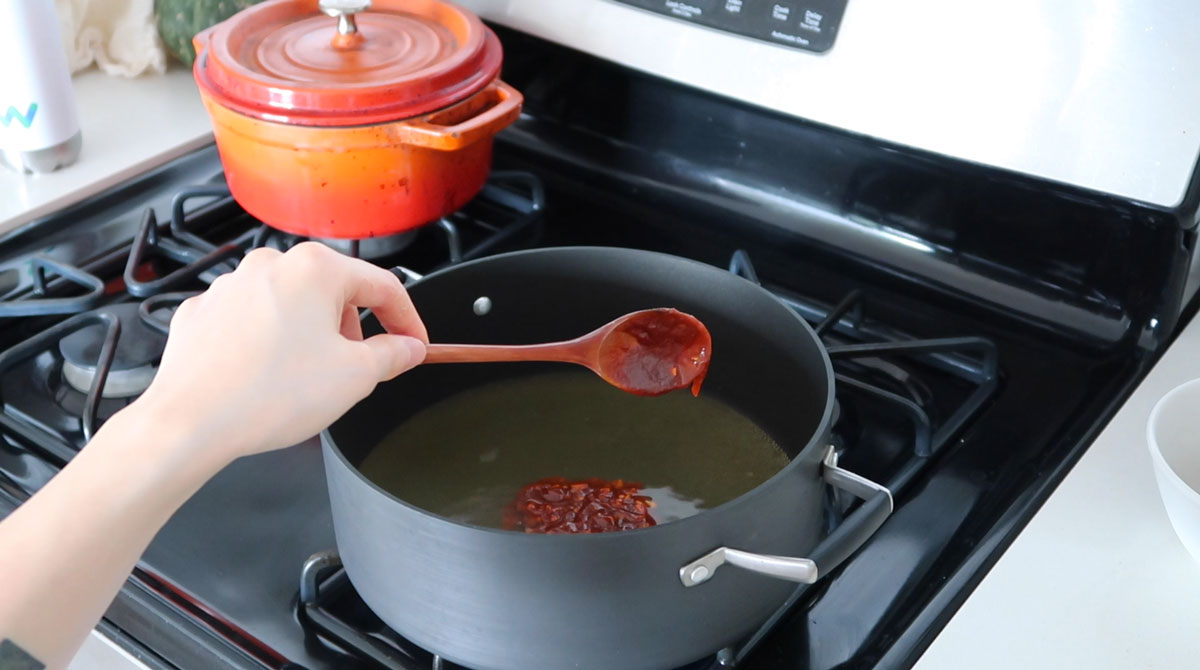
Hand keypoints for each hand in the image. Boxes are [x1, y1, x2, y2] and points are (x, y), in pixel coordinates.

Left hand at [134, 242, 427, 468]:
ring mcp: (232, 286)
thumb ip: (391, 355)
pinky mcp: (205, 312)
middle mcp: (271, 265)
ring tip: (307, 378)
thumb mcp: (354, 378)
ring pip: (291, 304)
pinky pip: (252, 320)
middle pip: (334, 291)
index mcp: (316, 269)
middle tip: (358, 369)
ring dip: (309, 334)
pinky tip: (268, 375)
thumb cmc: (267, 395)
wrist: (190, 423)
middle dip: (353, 329)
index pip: (382, 286)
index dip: (407, 319)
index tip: (414, 344)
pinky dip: (268, 341)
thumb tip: (406, 348)